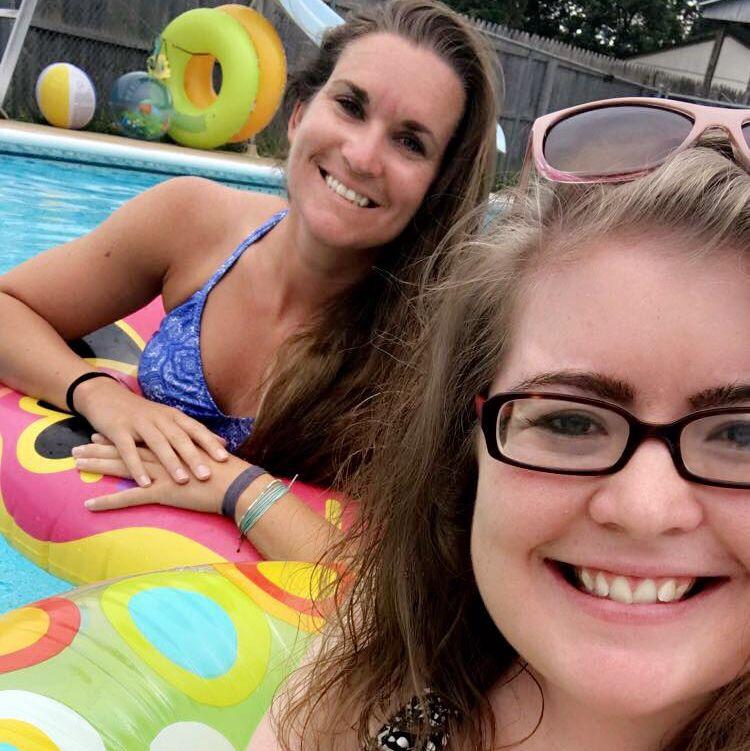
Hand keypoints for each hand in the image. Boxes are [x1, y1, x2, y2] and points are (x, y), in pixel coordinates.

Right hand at [71, 376, 228, 486]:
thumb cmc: (143, 413)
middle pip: (179, 438)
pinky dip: (137, 467)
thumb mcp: (170, 418)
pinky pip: (128, 451)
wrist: (105, 396)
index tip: (225, 459)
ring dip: (171, 462)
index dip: (210, 443)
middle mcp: (159, 418)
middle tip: (207, 475)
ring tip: (182, 480)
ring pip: (158, 444)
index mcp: (173, 416)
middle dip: (194, 456)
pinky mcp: (117, 430)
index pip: (196, 429)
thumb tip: (224, 443)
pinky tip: (145, 483)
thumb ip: (194, 432)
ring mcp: (138, 423)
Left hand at [76, 443, 247, 512]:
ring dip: (97, 466)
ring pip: (122, 467)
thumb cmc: (229, 473)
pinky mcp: (161, 492)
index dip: (119, 437)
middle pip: (125, 449)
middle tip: (77, 447)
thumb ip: (197, 454)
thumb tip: (194, 455)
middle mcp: (163, 456)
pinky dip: (108, 501)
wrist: (238, 484)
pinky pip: (129, 497)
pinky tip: (89, 504)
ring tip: (75, 465)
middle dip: (99, 448)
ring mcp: (160, 473)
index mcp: (173, 447)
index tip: (101, 434)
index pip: (140, 440)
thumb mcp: (209, 459)